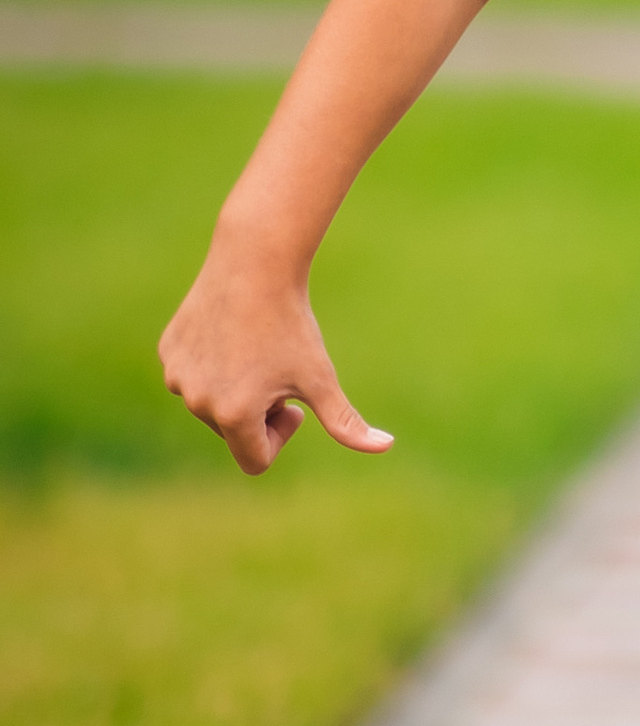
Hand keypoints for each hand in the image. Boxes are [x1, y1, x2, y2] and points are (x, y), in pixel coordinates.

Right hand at [160, 235, 392, 477]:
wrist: (255, 265)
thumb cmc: (292, 325)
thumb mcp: (320, 378)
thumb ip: (346, 423)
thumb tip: (386, 446)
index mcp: (234, 416)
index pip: (256, 461)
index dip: (281, 436)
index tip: (293, 403)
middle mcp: (198, 402)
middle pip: (234, 432)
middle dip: (257, 410)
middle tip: (274, 368)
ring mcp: (177, 376)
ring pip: (212, 403)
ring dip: (235, 388)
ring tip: (252, 348)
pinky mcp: (168, 353)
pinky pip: (194, 375)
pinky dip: (214, 364)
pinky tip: (232, 332)